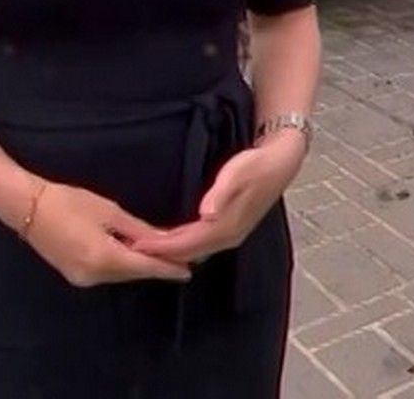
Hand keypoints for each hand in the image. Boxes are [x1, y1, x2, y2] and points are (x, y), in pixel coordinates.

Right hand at [19, 181, 193, 286]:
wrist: (27, 208)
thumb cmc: (69, 202)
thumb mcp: (110, 212)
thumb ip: (139, 231)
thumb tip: (166, 240)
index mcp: (105, 258)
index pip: (145, 267)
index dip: (168, 268)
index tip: (190, 269)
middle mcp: (95, 275)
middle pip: (134, 273)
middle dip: (156, 266)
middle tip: (180, 259)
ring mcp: (83, 279)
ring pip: (121, 275)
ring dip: (139, 266)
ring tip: (161, 257)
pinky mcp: (75, 276)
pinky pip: (107, 273)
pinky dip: (122, 265)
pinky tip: (132, 256)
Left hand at [131, 130, 306, 264]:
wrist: (282, 160)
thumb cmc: (259, 164)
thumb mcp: (239, 172)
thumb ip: (222, 193)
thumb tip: (206, 215)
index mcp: (227, 227)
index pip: (188, 244)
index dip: (161, 247)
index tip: (137, 245)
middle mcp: (228, 236)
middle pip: (188, 252)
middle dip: (160, 253)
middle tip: (130, 249)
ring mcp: (230, 233)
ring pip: (194, 249)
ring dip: (169, 250)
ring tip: (143, 245)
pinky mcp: (229, 226)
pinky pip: (200, 241)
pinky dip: (181, 243)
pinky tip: (167, 237)